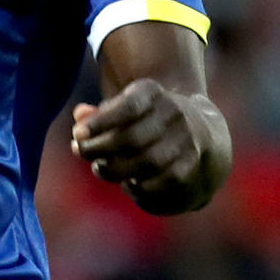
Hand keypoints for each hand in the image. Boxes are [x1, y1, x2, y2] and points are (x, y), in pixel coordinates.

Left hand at [70, 80, 208, 210]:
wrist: (202, 134)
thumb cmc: (147, 121)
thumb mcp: (125, 108)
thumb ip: (100, 113)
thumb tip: (79, 114)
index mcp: (154, 93)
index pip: (129, 106)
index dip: (100, 122)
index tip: (76, 134)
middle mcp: (175, 113)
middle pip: (132, 138)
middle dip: (99, 149)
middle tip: (81, 152)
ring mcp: (187, 140)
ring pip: (145, 162)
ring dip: (115, 170)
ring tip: (100, 168)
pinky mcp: (191, 166)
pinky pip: (159, 182)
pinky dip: (137, 186)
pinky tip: (127, 182)